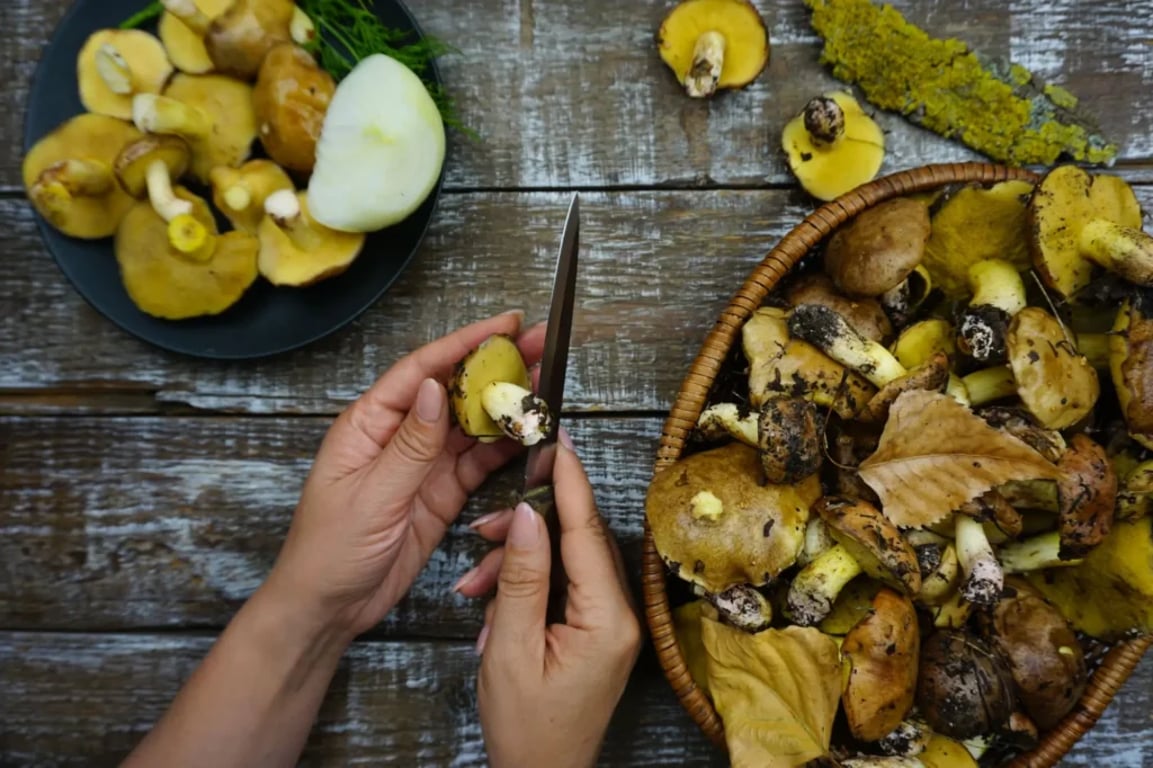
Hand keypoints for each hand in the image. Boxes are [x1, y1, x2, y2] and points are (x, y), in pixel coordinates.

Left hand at [266, 311, 545, 638]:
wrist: (330, 607)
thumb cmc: (329, 551)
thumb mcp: (371, 496)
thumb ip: (409, 445)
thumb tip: (434, 388)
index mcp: (368, 424)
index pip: (421, 371)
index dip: (464, 344)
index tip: (505, 325)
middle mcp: (398, 436)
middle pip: (453, 390)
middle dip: (496, 366)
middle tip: (540, 345)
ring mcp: (422, 464)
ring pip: (471, 424)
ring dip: (505, 404)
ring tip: (545, 384)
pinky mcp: (440, 492)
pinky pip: (477, 462)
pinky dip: (504, 448)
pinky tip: (529, 434)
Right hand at [462, 435, 642, 767]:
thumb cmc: (528, 728)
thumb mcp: (511, 649)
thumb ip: (522, 578)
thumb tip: (531, 517)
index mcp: (607, 618)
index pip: (587, 531)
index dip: (569, 481)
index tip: (555, 440)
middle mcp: (620, 613)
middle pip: (576, 541)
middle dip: (529, 527)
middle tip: (488, 523)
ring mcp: (609, 621)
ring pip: (564, 560)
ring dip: (518, 561)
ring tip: (475, 582)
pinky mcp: (595, 628)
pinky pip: (562, 585)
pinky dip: (525, 584)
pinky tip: (490, 600)